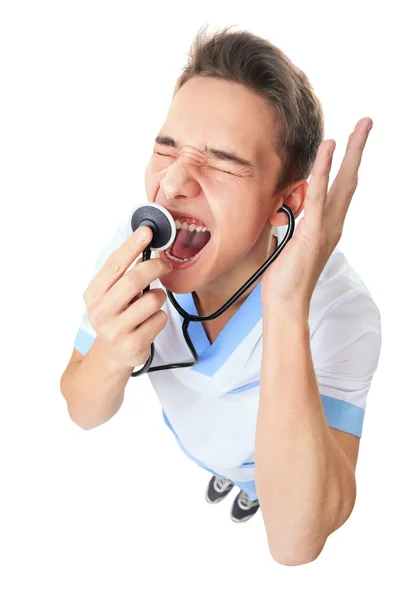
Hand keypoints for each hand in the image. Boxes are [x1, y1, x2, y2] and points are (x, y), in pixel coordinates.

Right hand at [83, 225, 172, 369]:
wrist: (111, 355)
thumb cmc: (115, 317)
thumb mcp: (111, 295)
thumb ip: (124, 273)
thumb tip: (143, 241)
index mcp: (94, 294)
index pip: (114, 264)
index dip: (132, 246)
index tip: (147, 232)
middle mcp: (101, 311)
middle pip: (134, 280)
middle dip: (155, 267)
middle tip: (165, 264)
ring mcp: (116, 330)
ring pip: (152, 300)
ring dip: (159, 297)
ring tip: (152, 302)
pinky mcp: (133, 344)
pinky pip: (159, 319)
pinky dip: (160, 317)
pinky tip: (150, 322)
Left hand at [261, 117, 372, 316]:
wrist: (286, 303)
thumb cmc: (284, 277)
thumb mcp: (287, 241)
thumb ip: (291, 221)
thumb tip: (284, 206)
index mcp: (327, 226)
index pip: (340, 188)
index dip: (346, 163)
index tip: (350, 139)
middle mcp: (333, 225)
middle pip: (350, 179)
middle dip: (359, 149)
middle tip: (367, 122)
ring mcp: (326, 229)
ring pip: (342, 183)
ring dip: (350, 152)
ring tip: (359, 127)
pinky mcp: (314, 233)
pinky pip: (319, 195)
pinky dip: (324, 170)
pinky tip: (329, 149)